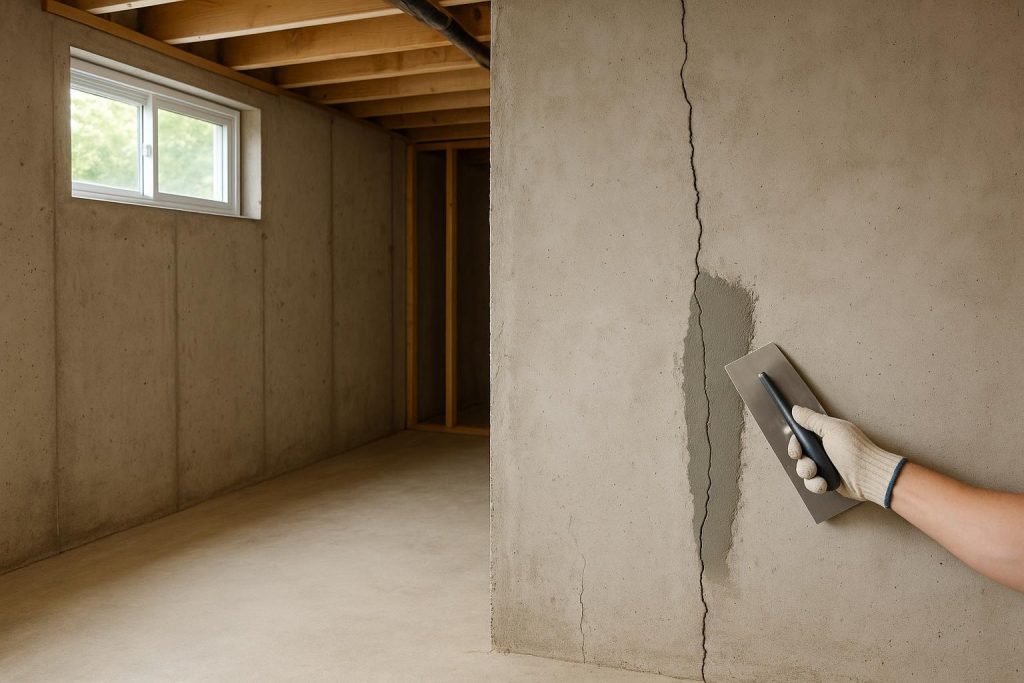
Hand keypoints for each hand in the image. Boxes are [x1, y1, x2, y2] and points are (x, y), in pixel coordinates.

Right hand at [788, 406, 906, 507]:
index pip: (801, 437)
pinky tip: (824, 484)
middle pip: (800, 455)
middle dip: (802, 463)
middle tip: (811, 466)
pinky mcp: (828, 480)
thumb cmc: (855, 451)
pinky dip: (816, 485)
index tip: (797, 451)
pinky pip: (812, 484)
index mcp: (825, 434)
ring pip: (804, 471)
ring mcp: (826, 466)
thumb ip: (812, 419)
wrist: (870, 477)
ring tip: (818, 475)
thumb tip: (796, 410)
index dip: (795, 444)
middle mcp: (824, 449)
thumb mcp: (832, 430)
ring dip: (808, 475)